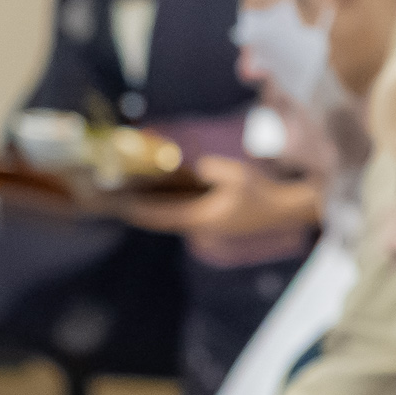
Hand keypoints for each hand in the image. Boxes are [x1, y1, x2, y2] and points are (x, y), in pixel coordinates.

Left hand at [110, 156, 323, 241]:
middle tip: (114, 199)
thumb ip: (212, 171)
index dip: (139, 209)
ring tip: (126, 196)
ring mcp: (204, 226)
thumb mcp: (237, 175)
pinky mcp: (209, 222)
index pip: (163, 215)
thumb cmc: (261, 193)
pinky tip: (154, 195)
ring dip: (150, 209)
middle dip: (138, 209)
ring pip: (168, 218)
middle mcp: (199, 226)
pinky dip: (164, 207)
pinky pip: (179, 215)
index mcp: (203, 218)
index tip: (119, 203)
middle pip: (160, 219)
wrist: (281, 210)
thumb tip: (193, 168)